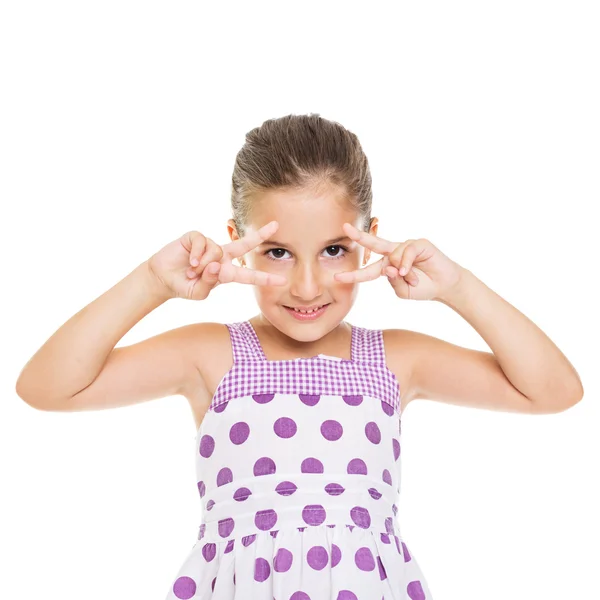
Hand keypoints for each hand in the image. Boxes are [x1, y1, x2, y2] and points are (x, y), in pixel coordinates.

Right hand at [147, 221, 286, 300]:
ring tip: (192, 272)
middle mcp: (221, 256)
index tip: (281, 281)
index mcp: (226, 272)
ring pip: (217, 251)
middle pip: (244, 244)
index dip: (264, 278)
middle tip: (276, 226)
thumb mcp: (200, 292)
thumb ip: (210, 282)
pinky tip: (190, 262)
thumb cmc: (184, 287)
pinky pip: (203, 243)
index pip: (248, 275)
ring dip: (204, 265)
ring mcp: (209, 245)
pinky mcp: (196, 237)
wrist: (162, 279)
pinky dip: (198, 255)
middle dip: (260, 235)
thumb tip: (216, 264)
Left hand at [334, 223, 464, 300]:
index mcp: (386, 266)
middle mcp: (393, 253)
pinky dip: (405, 263)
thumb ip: (392, 281)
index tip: (337, 276)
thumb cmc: (422, 288)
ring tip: (412, 279)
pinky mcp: (418, 243)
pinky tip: (408, 272)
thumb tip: (389, 267)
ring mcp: (405, 247)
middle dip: (359, 236)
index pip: (367, 269)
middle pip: (373, 243)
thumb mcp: (402, 291)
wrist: (444, 286)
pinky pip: (406, 252)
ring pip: (392, 255)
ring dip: (401, 272)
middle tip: (345, 228)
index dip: (354, 274)